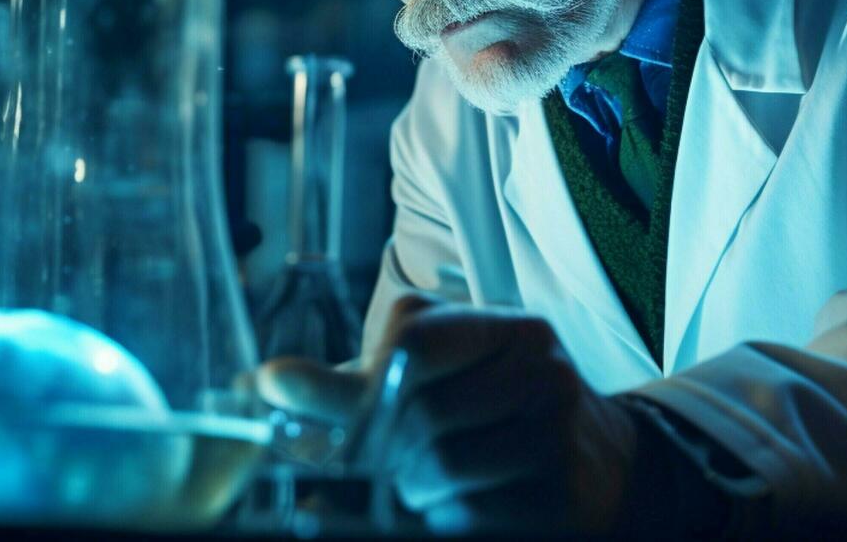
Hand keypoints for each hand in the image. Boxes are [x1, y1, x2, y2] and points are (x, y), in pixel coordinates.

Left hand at [257, 295, 638, 533]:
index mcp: (510, 329)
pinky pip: (469, 516)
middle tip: (378, 455)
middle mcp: (543, 372)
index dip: (346, 375)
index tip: (278, 386)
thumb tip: (258, 385)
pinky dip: (444, 516)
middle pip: (417, 416)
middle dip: (380, 446)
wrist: (588, 463)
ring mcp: (559, 437)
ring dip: (410, 487)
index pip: (414, 342)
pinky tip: (459, 501)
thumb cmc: (486, 411)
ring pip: (438, 471)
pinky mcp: (562, 498)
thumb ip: (352, 381)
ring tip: (426, 479)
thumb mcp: (430, 378)